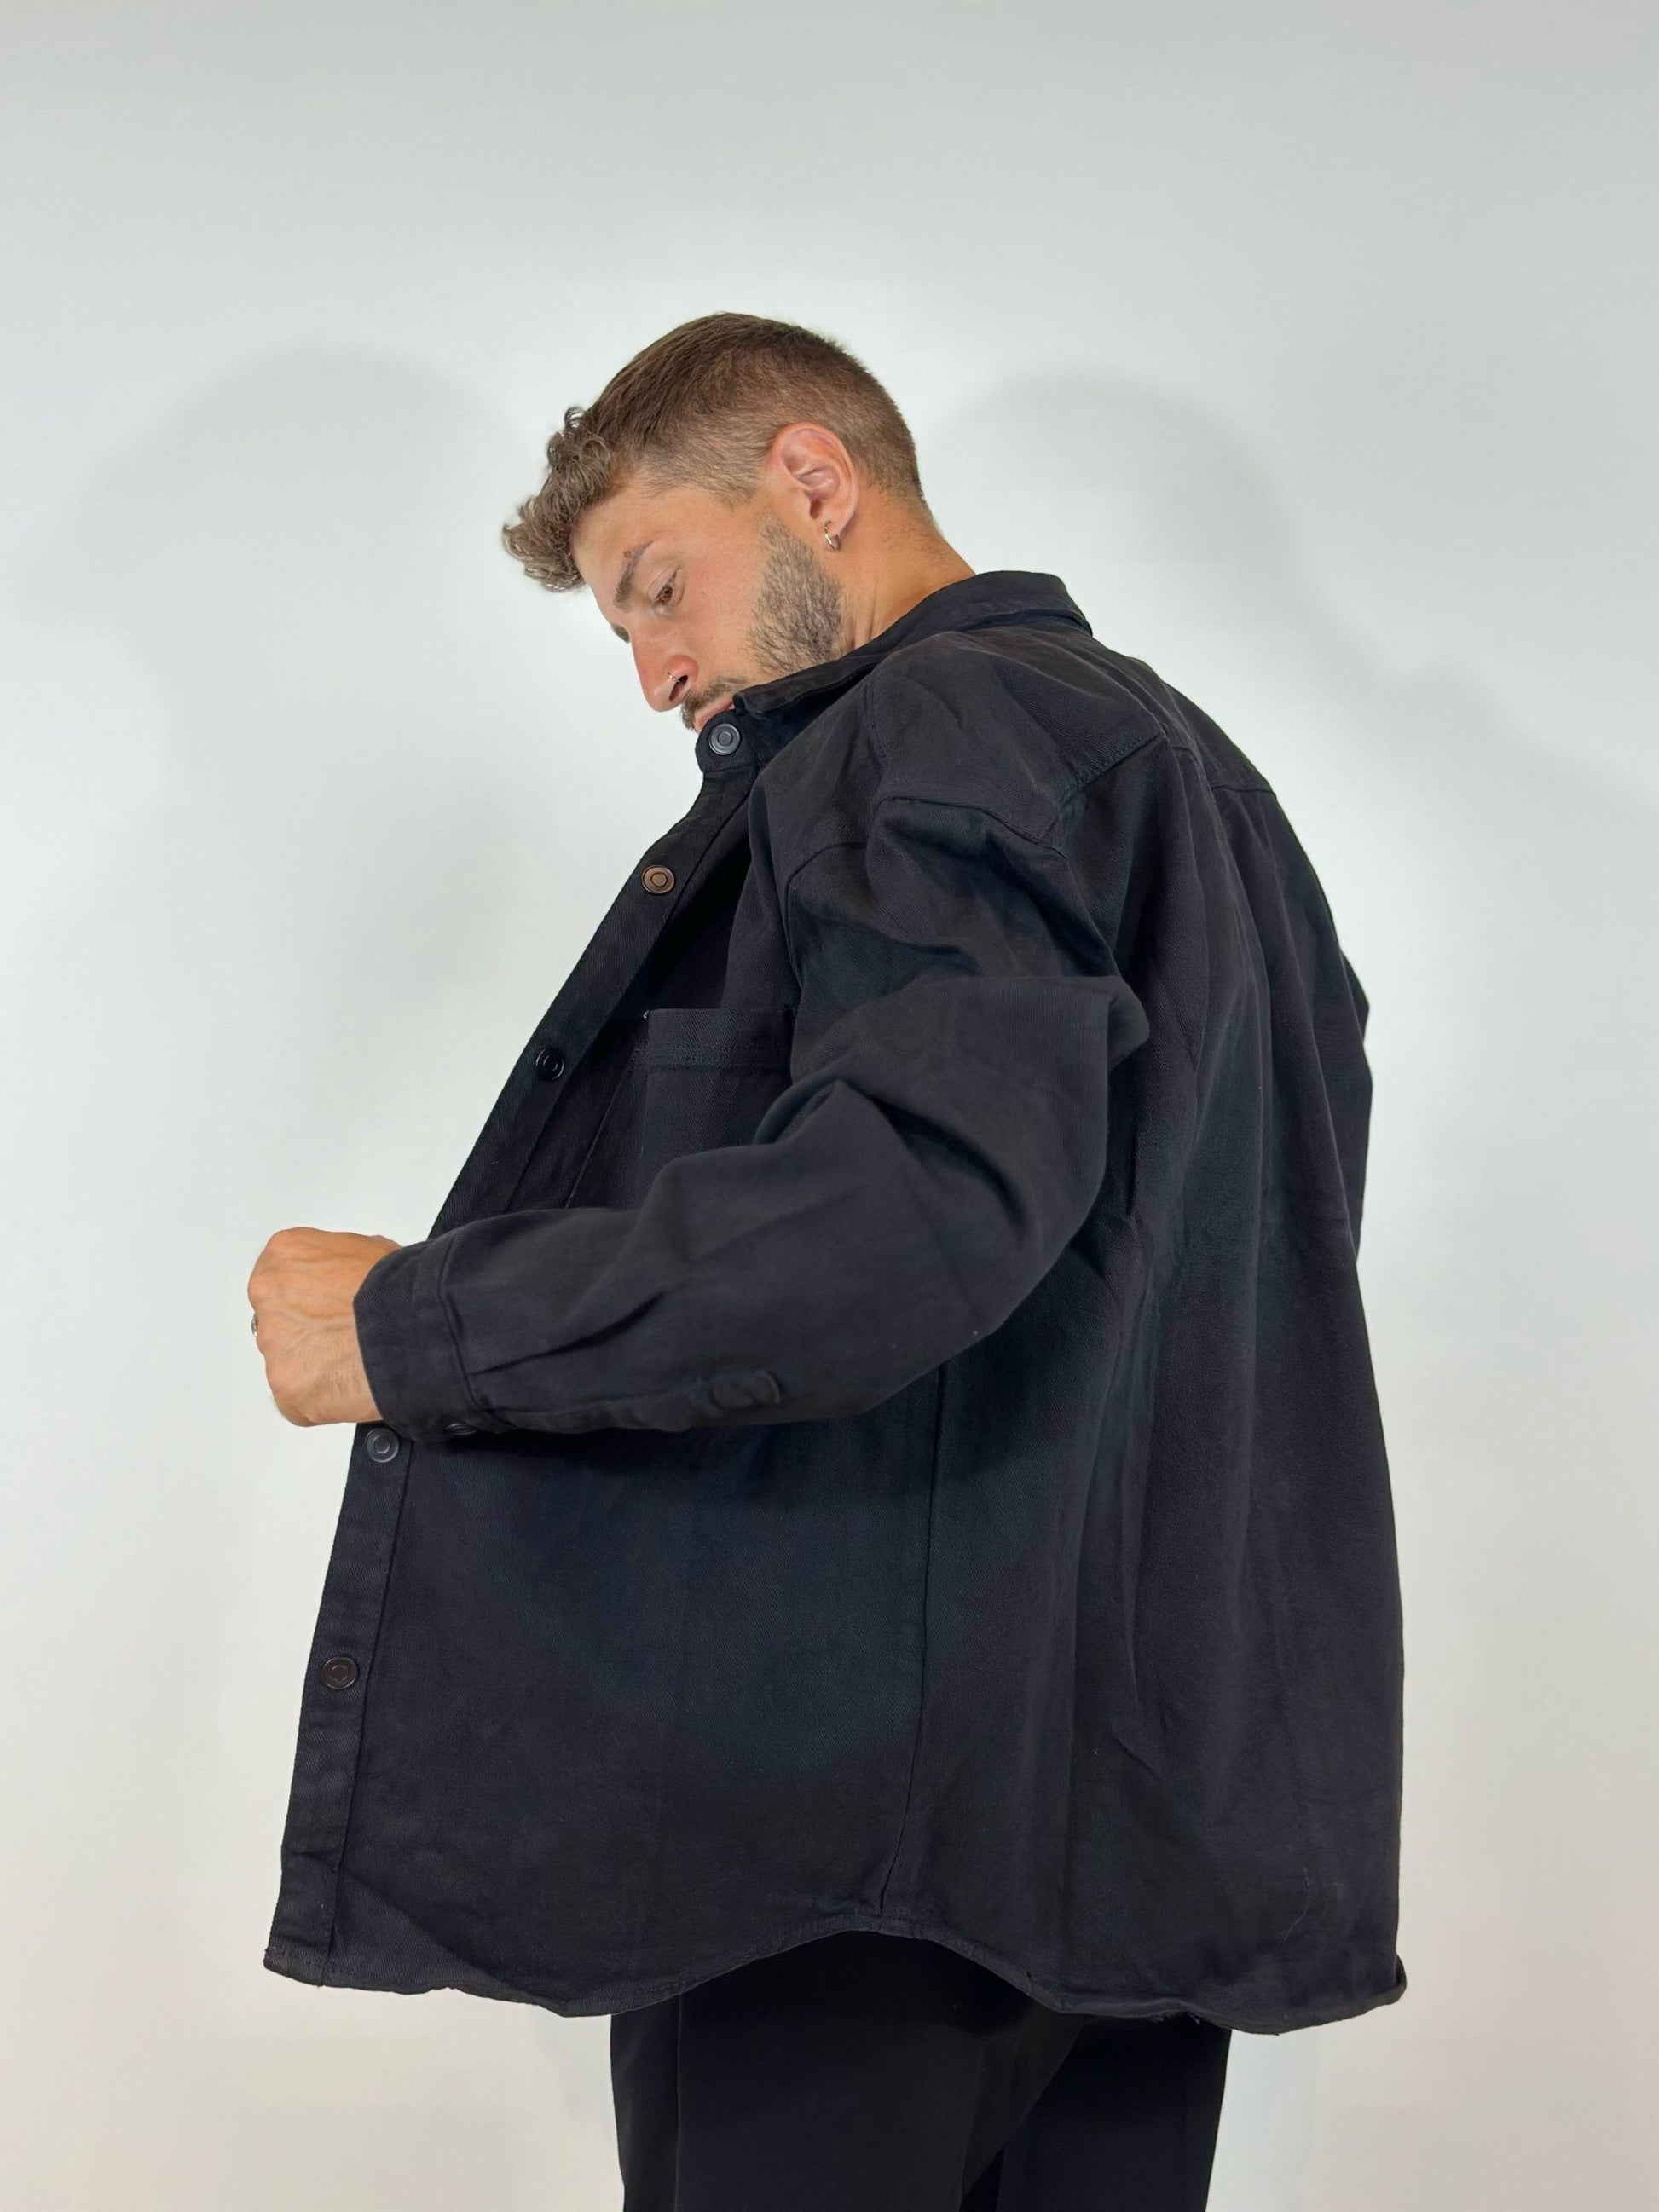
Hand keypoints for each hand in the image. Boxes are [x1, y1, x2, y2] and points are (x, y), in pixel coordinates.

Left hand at [248, 1226, 401, 1426]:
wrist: (410, 1325)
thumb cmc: (396, 1286)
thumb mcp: (365, 1249)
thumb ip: (334, 1266)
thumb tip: (342, 1281)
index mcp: (284, 1254)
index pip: (281, 1279)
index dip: (311, 1297)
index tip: (329, 1307)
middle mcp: (268, 1295)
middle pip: (280, 1321)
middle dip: (307, 1333)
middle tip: (343, 1337)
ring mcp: (273, 1344)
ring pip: (288, 1362)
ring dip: (315, 1366)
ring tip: (355, 1361)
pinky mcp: (285, 1386)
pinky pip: (299, 1399)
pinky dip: (322, 1399)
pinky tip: (351, 1383)